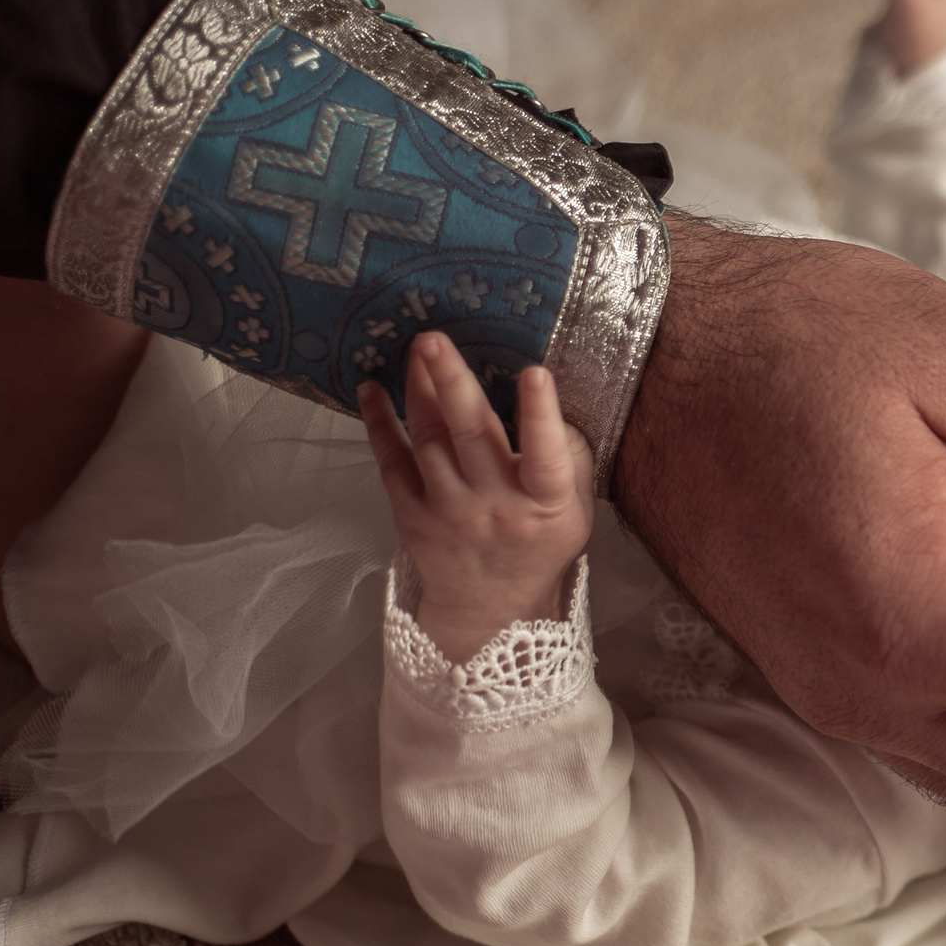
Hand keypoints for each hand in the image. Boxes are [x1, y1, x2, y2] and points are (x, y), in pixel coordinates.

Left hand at [360, 332, 594, 662]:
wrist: (492, 606)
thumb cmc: (540, 540)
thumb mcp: (574, 509)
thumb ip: (568, 457)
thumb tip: (548, 401)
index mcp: (545, 504)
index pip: (546, 456)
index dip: (540, 415)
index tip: (535, 373)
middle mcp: (494, 506)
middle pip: (471, 438)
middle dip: (453, 384)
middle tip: (434, 340)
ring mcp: (448, 509)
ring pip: (428, 440)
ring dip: (420, 389)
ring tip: (417, 348)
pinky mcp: (410, 512)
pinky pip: (391, 459)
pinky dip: (379, 422)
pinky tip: (371, 389)